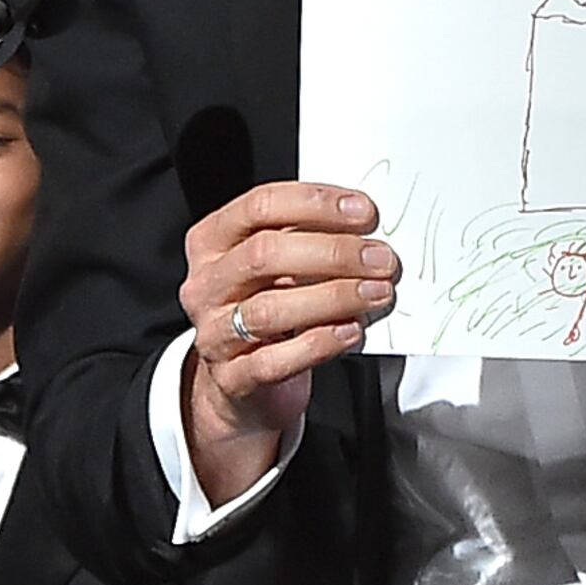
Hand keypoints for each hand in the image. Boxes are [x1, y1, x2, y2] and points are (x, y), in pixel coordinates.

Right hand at [180, 183, 396, 505]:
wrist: (243, 380)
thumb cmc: (267, 306)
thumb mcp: (277, 265)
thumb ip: (308, 240)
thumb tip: (366, 228)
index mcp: (212, 242)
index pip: (259, 207)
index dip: (315, 204)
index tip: (364, 211)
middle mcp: (206, 284)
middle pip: (264, 254)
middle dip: (332, 252)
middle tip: (380, 258)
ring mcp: (213, 333)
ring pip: (270, 309)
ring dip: (333, 297)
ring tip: (376, 293)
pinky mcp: (231, 378)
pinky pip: (274, 360)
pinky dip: (319, 344)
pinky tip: (351, 331)